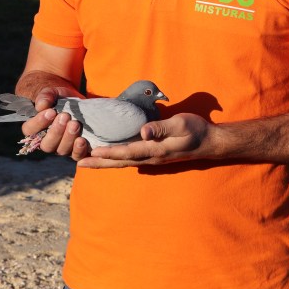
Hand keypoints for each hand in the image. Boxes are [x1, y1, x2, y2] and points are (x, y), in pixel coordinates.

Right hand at [19, 86, 91, 160]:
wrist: (74, 101)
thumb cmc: (57, 98)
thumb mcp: (51, 93)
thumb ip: (45, 96)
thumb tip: (42, 105)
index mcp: (35, 129)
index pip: (30, 131)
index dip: (39, 123)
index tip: (50, 112)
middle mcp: (47, 141)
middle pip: (47, 145)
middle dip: (56, 131)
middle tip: (64, 116)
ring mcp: (61, 147)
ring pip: (61, 150)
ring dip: (68, 138)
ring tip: (75, 124)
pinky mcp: (75, 149)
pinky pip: (76, 156)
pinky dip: (79, 150)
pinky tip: (82, 140)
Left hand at [77, 113, 212, 168]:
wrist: (209, 142)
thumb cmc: (195, 130)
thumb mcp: (181, 124)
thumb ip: (162, 128)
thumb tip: (144, 132)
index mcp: (155, 150)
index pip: (128, 152)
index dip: (109, 152)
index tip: (93, 152)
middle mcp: (150, 157)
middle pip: (120, 161)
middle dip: (100, 162)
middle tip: (79, 163)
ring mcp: (151, 158)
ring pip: (123, 161)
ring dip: (105, 162)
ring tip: (87, 161)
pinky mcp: (153, 155)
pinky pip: (130, 158)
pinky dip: (115, 158)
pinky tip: (107, 156)